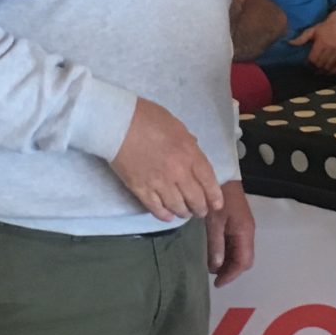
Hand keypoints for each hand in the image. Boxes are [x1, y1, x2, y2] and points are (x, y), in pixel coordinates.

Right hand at [111, 99, 223, 224]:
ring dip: (184, 213)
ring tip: (184, 213)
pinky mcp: (141, 190)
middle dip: (200, 208)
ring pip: (177, 207)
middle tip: (200, 211)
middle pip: (195, 199)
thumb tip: (194, 152)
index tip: (217, 205)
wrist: (118, 124)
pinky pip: (156, 208)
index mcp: (189, 153)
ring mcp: (159, 183)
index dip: (214, 196)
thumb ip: (188, 142)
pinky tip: (168, 216)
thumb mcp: (177, 126)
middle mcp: (178, 172)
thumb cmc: (148, 118)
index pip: (208, 181)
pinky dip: (164, 215)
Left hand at [209, 181, 255, 285]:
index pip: (243, 262)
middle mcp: (248, 232)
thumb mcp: (213, 222)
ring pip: (240, 252)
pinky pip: (235, 244)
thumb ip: (215, 245)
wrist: (221, 175)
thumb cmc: (217, 199)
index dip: (231, 275)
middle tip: (213, 277)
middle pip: (244, 259)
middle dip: (230, 270)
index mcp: (245, 233)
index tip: (216, 283)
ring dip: (228, 262)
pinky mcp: (238, 224)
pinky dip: (227, 253)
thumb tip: (215, 268)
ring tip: (212, 267)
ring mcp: (244, 228)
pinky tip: (214, 253)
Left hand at [293, 9, 335, 76]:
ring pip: (330, 67)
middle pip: (321, 64)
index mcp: (321, 42)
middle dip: (315, 68)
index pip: (313, 59)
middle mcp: (331, 48)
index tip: (307, 64)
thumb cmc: (324, 27)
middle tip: (312, 69)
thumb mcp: (312, 30)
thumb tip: (290, 43)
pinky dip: (334, 71)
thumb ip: (301, 38)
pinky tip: (330, 71)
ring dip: (324, 71)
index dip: (309, 63)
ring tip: (320, 72)